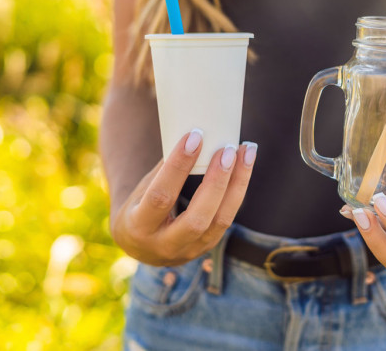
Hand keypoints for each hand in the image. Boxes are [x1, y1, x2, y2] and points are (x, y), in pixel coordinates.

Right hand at [110, 130, 256, 265]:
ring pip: (220, 220)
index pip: (161, 196)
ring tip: (246, 152)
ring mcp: (189, 251)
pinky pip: (227, 218)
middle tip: (228, 149)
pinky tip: (244, 166)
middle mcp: (164, 245)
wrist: (141, 245)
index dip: (179, 166)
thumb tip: (193, 134)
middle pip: (198, 217)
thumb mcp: (141, 190)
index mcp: (138, 227)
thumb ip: (164, 169)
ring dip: (237, 183)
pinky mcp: (207, 247)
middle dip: (216, 181)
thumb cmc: (140, 207)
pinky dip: (238, 191)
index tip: (195, 136)